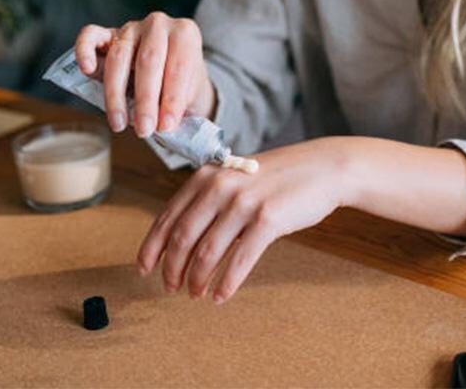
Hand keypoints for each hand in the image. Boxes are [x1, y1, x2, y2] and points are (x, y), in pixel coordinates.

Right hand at [74, 12, 215, 136]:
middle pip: (149, 60)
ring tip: (120, 123)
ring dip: (117, 95)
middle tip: (144, 129)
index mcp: (186, 34)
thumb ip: (179, 105)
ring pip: (119, 57)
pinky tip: (87, 70)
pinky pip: (90, 36)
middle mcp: (158, 25)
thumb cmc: (181, 84)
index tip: (167, 125)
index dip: (173, 99)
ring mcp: (131, 27)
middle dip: (146, 100)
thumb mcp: (190, 95)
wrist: (170, 73)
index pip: (179, 66)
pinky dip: (84, 51)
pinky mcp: (106, 33)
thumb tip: (163, 124)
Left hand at [136, 138, 356, 303]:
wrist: (321, 168)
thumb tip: (180, 239)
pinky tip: (221, 296)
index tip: (144, 269)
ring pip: (207, 252)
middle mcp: (219, 187)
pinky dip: (227, 283)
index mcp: (205, 177)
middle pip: (182, 239)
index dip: (151, 248)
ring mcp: (243, 203)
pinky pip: (239, 260)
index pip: (167, 217)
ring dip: (197, 279)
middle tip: (171, 288)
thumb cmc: (278, 178)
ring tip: (195, 294)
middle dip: (172, 269)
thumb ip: (208, 198)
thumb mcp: (235, 177)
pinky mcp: (267, 220)